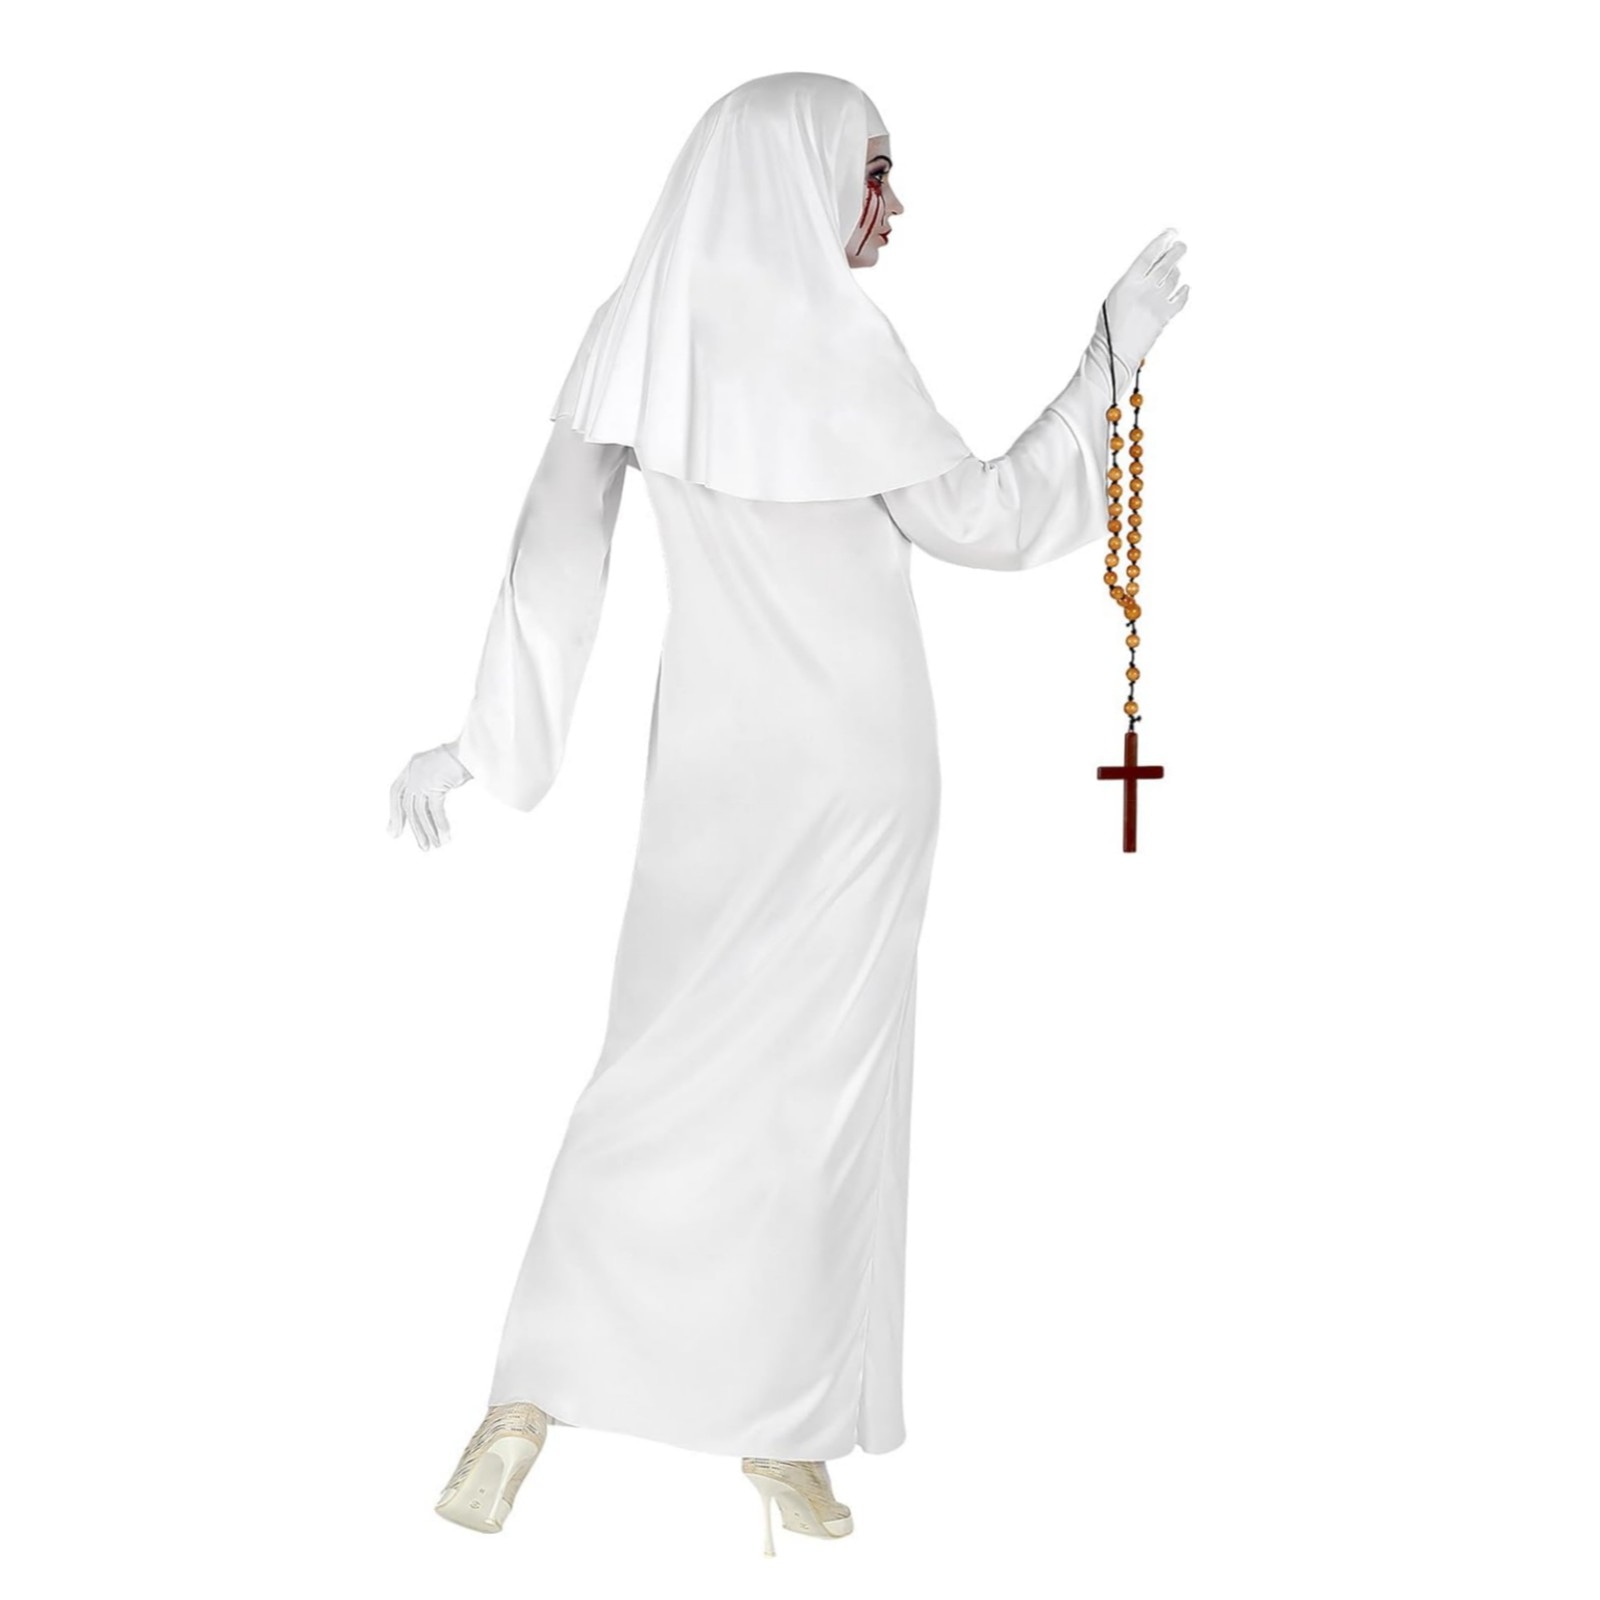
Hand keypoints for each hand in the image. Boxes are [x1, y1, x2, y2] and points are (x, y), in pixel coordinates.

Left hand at [388, 741, 471, 850]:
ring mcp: (422, 778)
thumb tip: (431, 806)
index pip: (396, 792)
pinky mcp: (434, 784)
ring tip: (435, 846)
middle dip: (412, 828)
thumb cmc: (464, 757)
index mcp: (412, 766)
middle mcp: (413, 771)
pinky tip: (446, 837)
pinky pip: (435, 810)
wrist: (474, 746)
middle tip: (420, 846)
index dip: (394, 812)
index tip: (394, 830)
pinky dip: (441, 825)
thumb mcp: (441, 771)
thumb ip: (432, 785)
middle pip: (407, 805)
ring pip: (420, 811)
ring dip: (428, 831)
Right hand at [1098, 226, 1189, 374]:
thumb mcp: (1115, 297)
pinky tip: (1184, 288)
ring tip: (1175, 269)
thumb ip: (1133, 282)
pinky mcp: (1164, 317)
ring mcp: (1156, 303)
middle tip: (1181, 246)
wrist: (1113, 354)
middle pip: (1166, 263)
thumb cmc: (1109, 329)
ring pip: (1174, 279)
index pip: (1149, 255)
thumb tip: (1151, 269)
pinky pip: (1180, 299)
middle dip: (1176, 252)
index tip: (1170, 233)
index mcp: (1128, 283)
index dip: (1161, 242)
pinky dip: (1184, 292)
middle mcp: (1144, 290)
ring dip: (1176, 272)